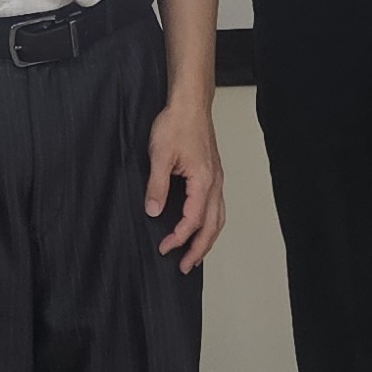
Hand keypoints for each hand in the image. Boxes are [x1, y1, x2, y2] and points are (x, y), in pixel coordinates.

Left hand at [146, 98, 225, 273]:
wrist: (190, 104)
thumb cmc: (176, 124)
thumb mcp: (159, 154)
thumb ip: (156, 185)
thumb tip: (153, 211)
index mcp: (203, 181)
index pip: (193, 220)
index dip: (178, 237)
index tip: (164, 248)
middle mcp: (215, 184)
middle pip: (212, 226)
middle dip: (199, 249)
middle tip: (185, 267)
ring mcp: (217, 180)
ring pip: (218, 218)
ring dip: (207, 239)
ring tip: (194, 255)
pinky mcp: (213, 175)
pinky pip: (216, 207)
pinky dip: (210, 223)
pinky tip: (200, 227)